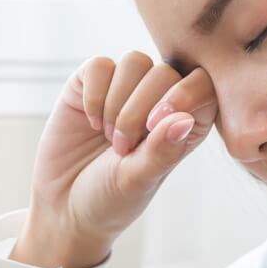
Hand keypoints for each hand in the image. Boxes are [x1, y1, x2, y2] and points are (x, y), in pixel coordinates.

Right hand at [30, 51, 218, 251]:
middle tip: (122, 148)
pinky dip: (94, 94)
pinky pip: (99, 66)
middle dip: (140, 110)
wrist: (64, 205)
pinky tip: (91, 121)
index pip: (202, 85)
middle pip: (165, 72)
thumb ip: (161, 151)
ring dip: (118, 103)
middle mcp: (158, 100)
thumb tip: (182, 118)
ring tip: (109, 137)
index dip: (184, 95)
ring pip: (134, 62)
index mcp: (185, 123)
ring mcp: (124, 89)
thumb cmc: (111, 198)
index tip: (156, 124)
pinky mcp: (90, 84)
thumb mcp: (138, 180)